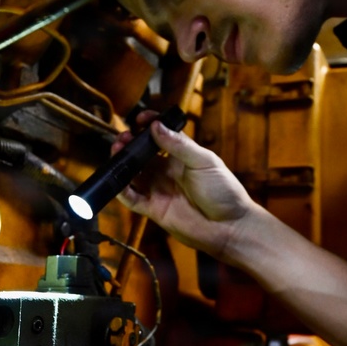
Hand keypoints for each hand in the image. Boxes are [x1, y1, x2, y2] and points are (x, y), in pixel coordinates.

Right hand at [116, 116, 255, 259]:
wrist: (229, 227)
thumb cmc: (224, 191)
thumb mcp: (204, 162)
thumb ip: (179, 146)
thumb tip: (156, 126)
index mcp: (181, 156)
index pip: (161, 136)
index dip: (149, 126)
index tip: (139, 119)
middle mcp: (167, 171)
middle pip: (142, 154)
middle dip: (130, 144)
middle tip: (123, 137)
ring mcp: (159, 190)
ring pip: (133, 174)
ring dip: (122, 163)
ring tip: (116, 151)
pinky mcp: (154, 209)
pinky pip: (132, 199)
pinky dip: (121, 190)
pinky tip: (117, 179)